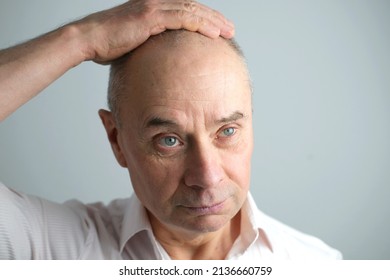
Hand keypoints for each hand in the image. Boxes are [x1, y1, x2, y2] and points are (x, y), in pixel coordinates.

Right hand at [75, 0, 234, 63]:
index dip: (204, 18)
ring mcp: (153, 7)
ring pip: (192, 11)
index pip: (186, 9)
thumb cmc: (108, 44)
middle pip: (193, 7)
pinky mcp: (150, 16)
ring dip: (212, 21)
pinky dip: (200, 24)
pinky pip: (182, 18)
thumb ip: (150, 45)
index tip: (217, 29)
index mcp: (154, 8)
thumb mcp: (134, 42)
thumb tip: (160, 60)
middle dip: (214, 18)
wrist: (90, 39)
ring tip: (228, 31)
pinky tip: (213, 33)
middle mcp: (156, 3)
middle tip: (230, 29)